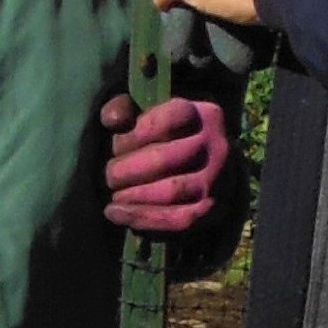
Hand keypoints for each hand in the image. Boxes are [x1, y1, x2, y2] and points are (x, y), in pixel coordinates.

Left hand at [101, 93, 231, 232]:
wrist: (215, 169)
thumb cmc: (171, 138)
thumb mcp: (152, 114)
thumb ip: (126, 108)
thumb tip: (111, 120)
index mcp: (202, 114)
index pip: (163, 122)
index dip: (132, 137)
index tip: (116, 146)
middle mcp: (216, 146)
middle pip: (163, 159)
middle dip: (126, 170)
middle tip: (109, 175)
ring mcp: (217, 181)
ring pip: (170, 191)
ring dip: (133, 195)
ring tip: (113, 195)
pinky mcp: (211, 210)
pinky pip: (175, 219)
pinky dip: (141, 217)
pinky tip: (116, 213)